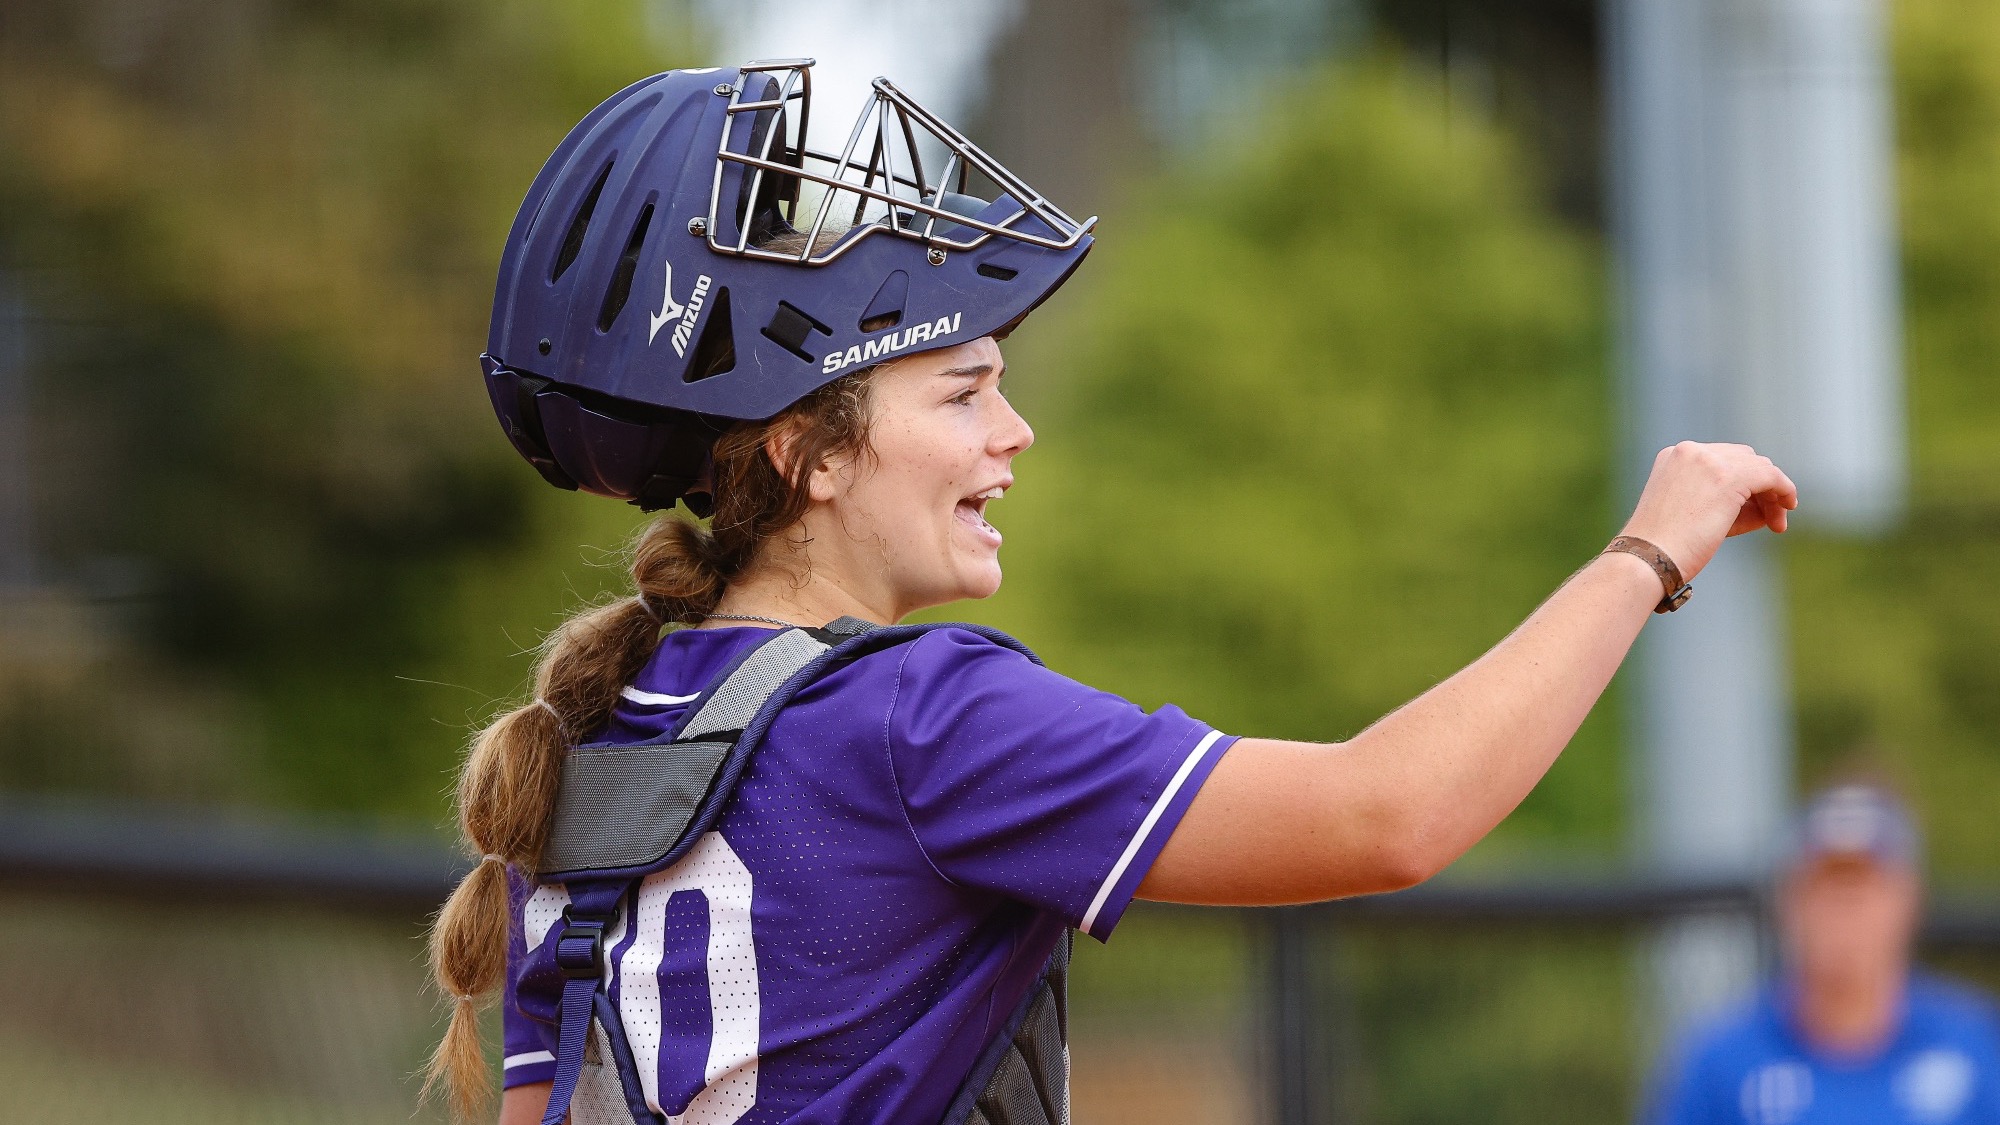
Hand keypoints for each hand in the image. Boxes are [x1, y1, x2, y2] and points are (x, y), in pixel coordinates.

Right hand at [1620, 442, 1797, 581]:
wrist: (1649, 558)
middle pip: (1743, 459)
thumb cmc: (1665, 547)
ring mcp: (1709, 461)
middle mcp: (1690, 451)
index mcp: (1674, 456)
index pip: (1722, 460)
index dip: (1743, 483)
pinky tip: (1788, 507)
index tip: (1753, 509)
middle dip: (1760, 487)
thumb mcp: (1691, 514)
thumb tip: (1765, 505)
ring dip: (1772, 493)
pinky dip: (1784, 490)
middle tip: (1769, 518)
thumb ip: (1723, 501)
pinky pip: (1771, 476)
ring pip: (1759, 467)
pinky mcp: (1729, 476)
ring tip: (1777, 522)